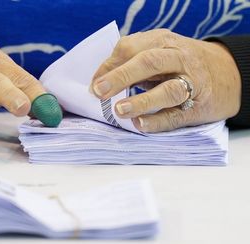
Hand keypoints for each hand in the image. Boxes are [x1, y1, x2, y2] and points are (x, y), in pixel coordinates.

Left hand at [91, 29, 240, 131]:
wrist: (227, 73)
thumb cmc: (180, 63)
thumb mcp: (159, 52)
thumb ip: (131, 61)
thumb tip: (98, 82)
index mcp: (163, 41)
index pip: (130, 47)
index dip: (109, 66)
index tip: (94, 84)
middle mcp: (178, 58)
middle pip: (149, 62)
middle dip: (121, 76)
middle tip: (99, 91)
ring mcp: (191, 83)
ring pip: (167, 90)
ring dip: (141, 100)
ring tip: (120, 110)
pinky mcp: (197, 106)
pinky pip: (177, 115)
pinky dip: (157, 121)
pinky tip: (140, 125)